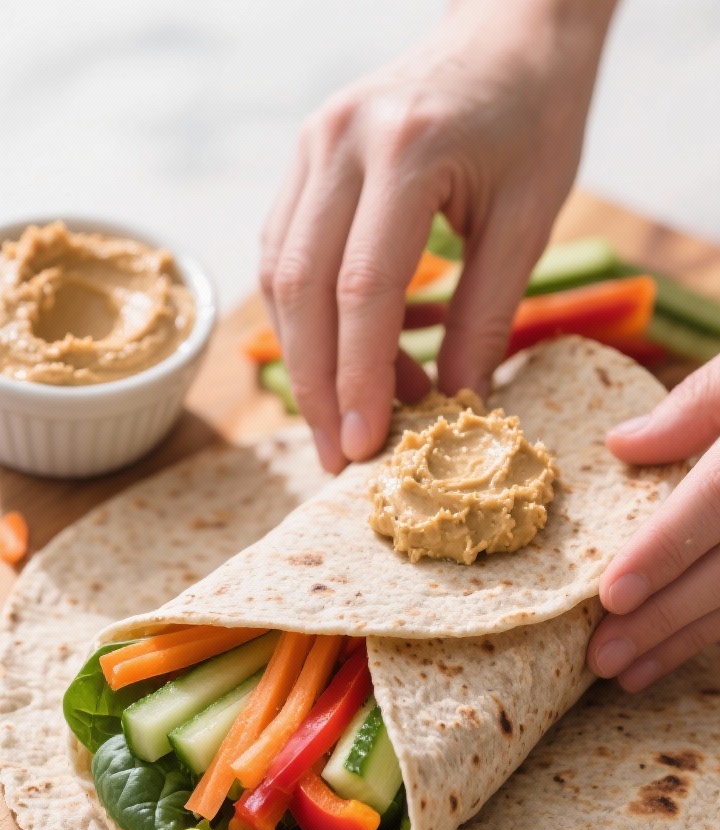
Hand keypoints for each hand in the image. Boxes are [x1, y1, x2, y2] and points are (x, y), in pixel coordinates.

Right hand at [261, 0, 614, 470]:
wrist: (507, 30)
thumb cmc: (532, 116)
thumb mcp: (530, 215)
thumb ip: (488, 311)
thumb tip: (458, 402)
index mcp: (407, 150)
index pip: (364, 288)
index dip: (358, 377)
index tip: (362, 445)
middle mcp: (341, 141)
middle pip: (303, 288)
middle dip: (315, 385)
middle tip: (336, 454)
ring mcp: (312, 143)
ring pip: (280, 274)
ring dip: (307, 357)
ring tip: (349, 415)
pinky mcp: (304, 156)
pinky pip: (286, 250)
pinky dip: (309, 317)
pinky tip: (346, 358)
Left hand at [587, 356, 719, 690]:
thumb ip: (695, 406)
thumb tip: (622, 444)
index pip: (714, 503)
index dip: (663, 552)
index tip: (612, 594)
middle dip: (662, 620)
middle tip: (600, 658)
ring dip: (686, 642)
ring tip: (626, 673)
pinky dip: (717, 634)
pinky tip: (672, 654)